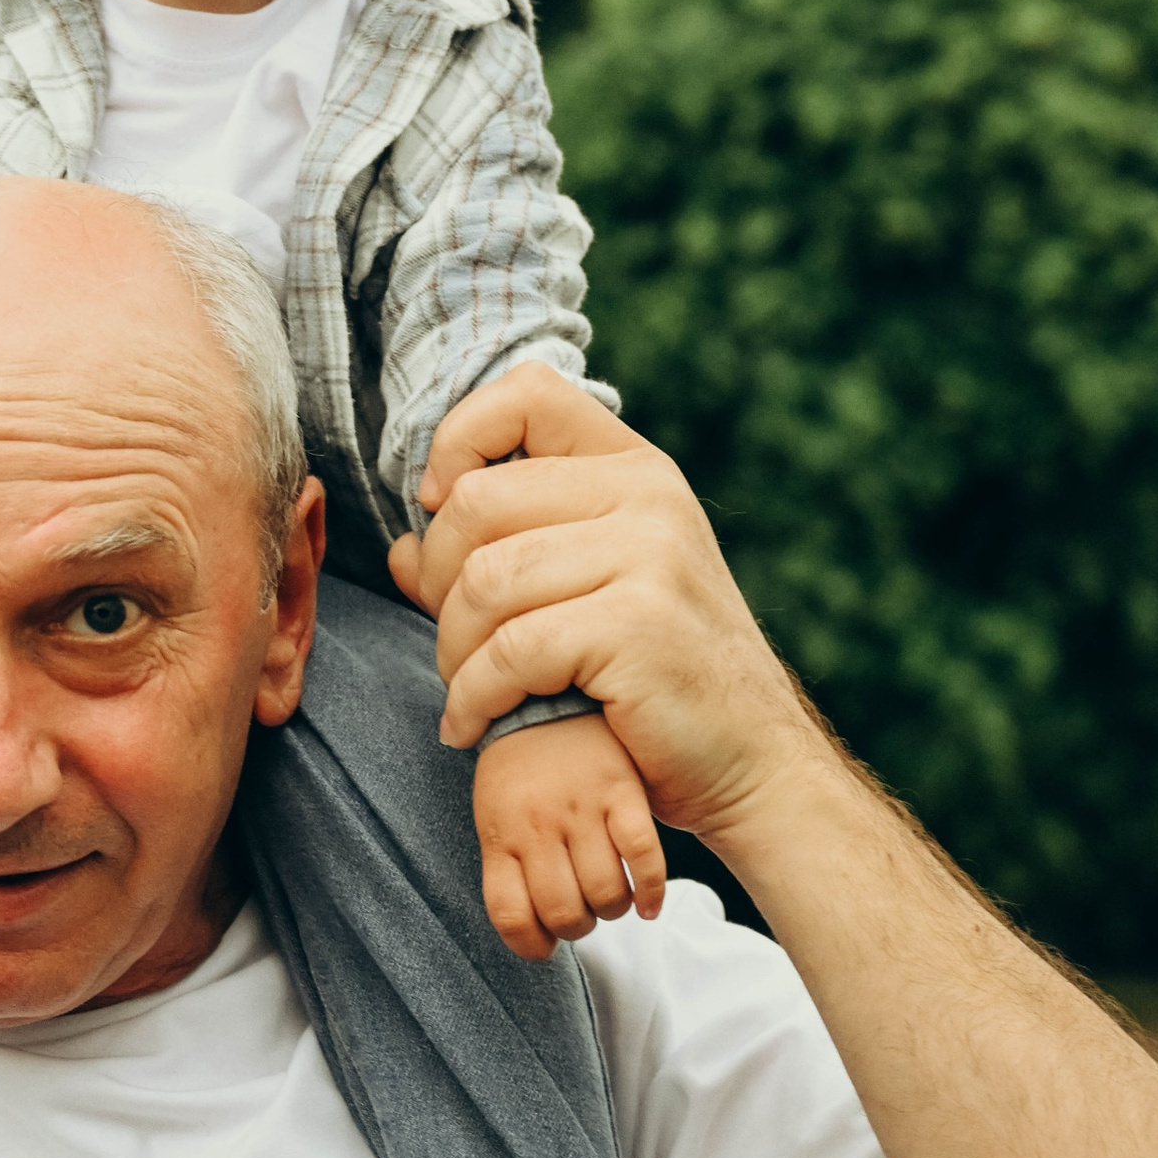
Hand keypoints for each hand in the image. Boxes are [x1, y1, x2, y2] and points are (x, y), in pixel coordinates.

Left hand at [390, 365, 817, 851]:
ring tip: (464, 691)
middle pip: (479, 500)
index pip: (527, 393)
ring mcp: (650, 557)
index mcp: (637, 470)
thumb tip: (402, 550)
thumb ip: (502, 559)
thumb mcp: (590, 595)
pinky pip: (509, 650)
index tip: (440, 509)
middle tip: (449, 638)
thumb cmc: (659, 681)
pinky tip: (471, 725)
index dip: (458, 440)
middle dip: (436, 577)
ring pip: (484, 579)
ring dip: (451, 650)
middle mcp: (648, 497)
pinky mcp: (638, 627)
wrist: (756, 764)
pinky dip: (471, 698)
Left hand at [472, 707, 667, 962]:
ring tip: (610, 899)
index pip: (512, 916)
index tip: (545, 946)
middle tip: (583, 914)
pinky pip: (643, 857)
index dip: (532, 946)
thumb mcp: (496, 813)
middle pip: (564, 913)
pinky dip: (651, 893)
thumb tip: (535, 931)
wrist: (549, 694)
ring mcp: (582, 808)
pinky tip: (648, 904)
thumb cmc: (520, 765)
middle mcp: (539, 825)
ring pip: (606, 894)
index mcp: (502, 833)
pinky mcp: (622, 791)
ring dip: (612, 911)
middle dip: (577, 928)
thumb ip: (510, 864)